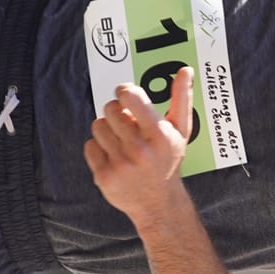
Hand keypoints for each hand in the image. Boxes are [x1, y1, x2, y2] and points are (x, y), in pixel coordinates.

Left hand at [84, 67, 195, 224]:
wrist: (158, 204)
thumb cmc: (168, 160)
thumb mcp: (180, 131)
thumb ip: (182, 98)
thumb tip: (185, 70)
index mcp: (159, 134)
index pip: (129, 96)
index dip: (123, 91)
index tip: (125, 96)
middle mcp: (140, 149)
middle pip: (110, 109)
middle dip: (117, 113)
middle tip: (127, 125)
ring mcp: (121, 164)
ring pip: (98, 125)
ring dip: (107, 130)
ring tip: (121, 142)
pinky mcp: (104, 176)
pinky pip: (90, 145)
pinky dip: (98, 148)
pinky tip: (114, 157)